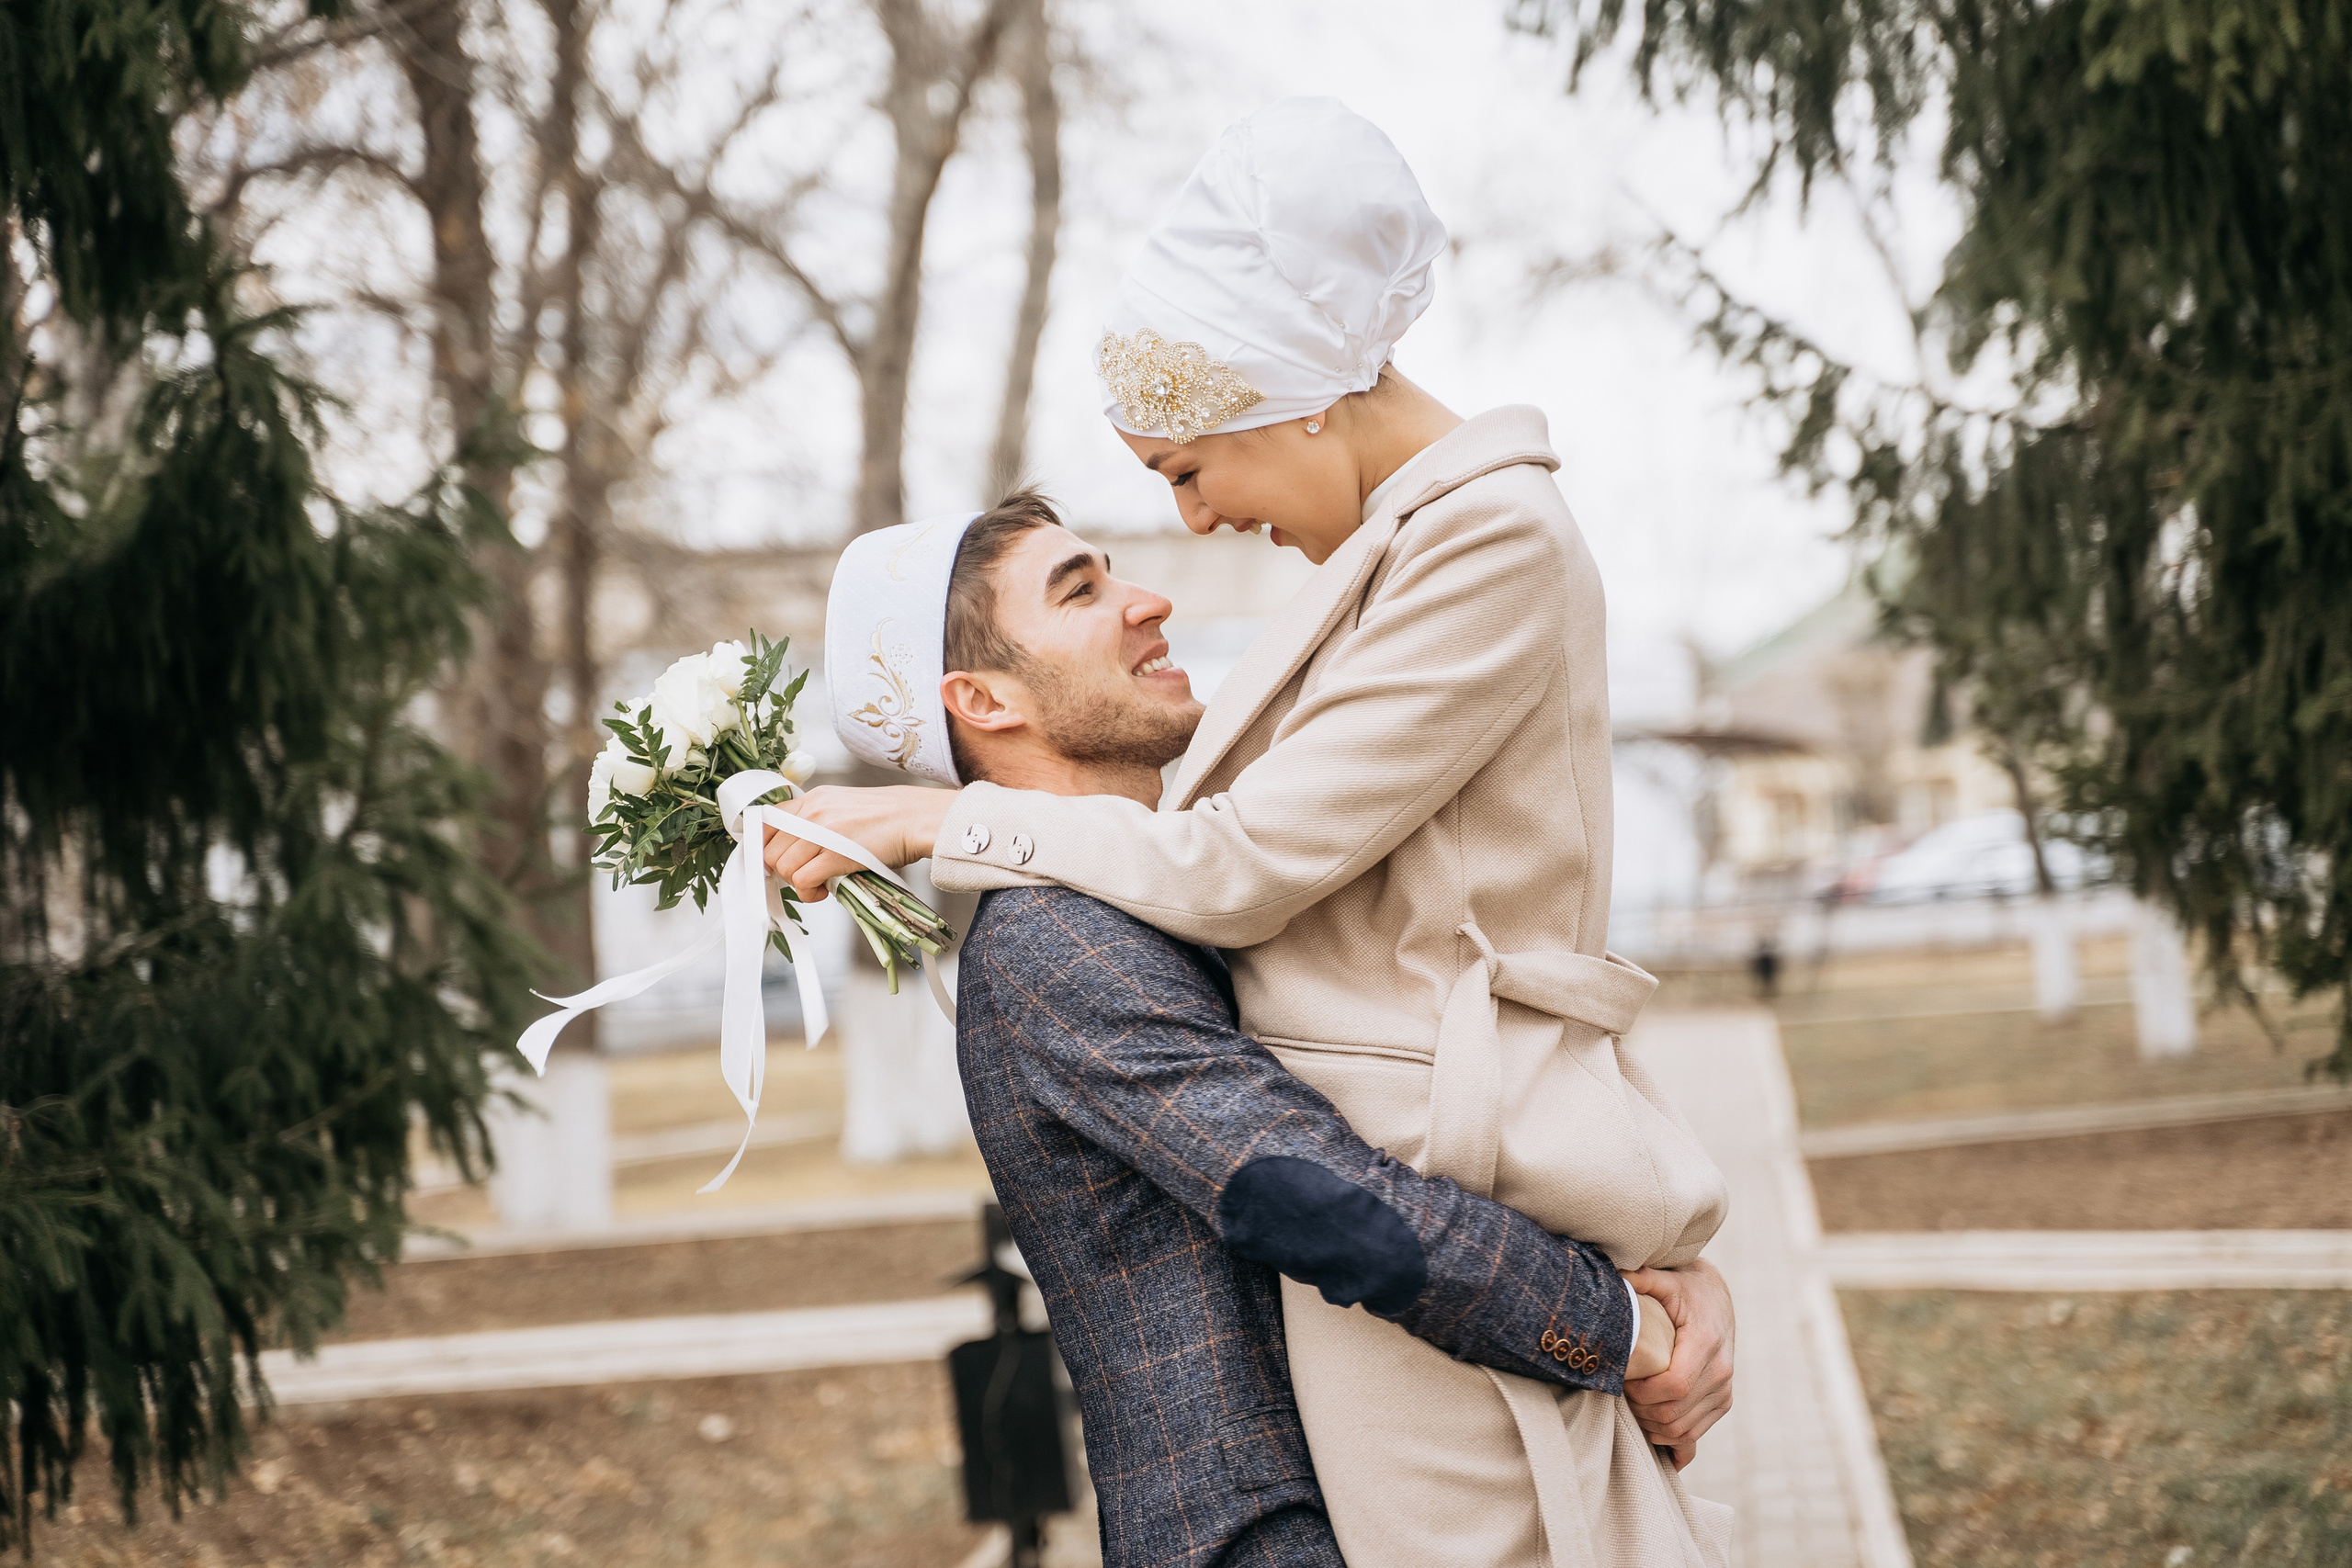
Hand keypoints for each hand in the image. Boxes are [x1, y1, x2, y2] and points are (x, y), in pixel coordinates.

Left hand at [760, 785, 953, 900]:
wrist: (916, 818)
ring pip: (784, 867)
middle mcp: (812, 812)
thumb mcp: (844, 806)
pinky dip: (809, 892)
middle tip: (803, 875)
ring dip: (797, 883)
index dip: (766, 847)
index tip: (776, 861)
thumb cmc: (888, 818)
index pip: (767, 822)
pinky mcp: (834, 855)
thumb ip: (818, 821)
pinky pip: (803, 880)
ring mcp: (821, 833)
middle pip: (771, 850)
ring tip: (818, 884)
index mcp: (813, 799)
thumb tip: (798, 848)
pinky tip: (824, 890)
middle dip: (782, 870)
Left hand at [1622, 1259, 1733, 1470]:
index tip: (1623, 1381)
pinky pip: (1694, 1433)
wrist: (1715, 1297)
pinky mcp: (1723, 1402)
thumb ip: (1643, 1278)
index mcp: (1705, 1343)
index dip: (1643, 1393)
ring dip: (1651, 1427)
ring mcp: (1724, 1390)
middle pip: (1675, 1413)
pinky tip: (1648, 1423)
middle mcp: (1721, 1371)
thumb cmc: (1685, 1289)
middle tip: (1621, 1393)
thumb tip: (1620, 1273)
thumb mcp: (1666, 1280)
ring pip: (1684, 1430)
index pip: (1675, 1386)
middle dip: (1641, 1411)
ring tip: (1631, 1405)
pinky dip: (1668, 1436)